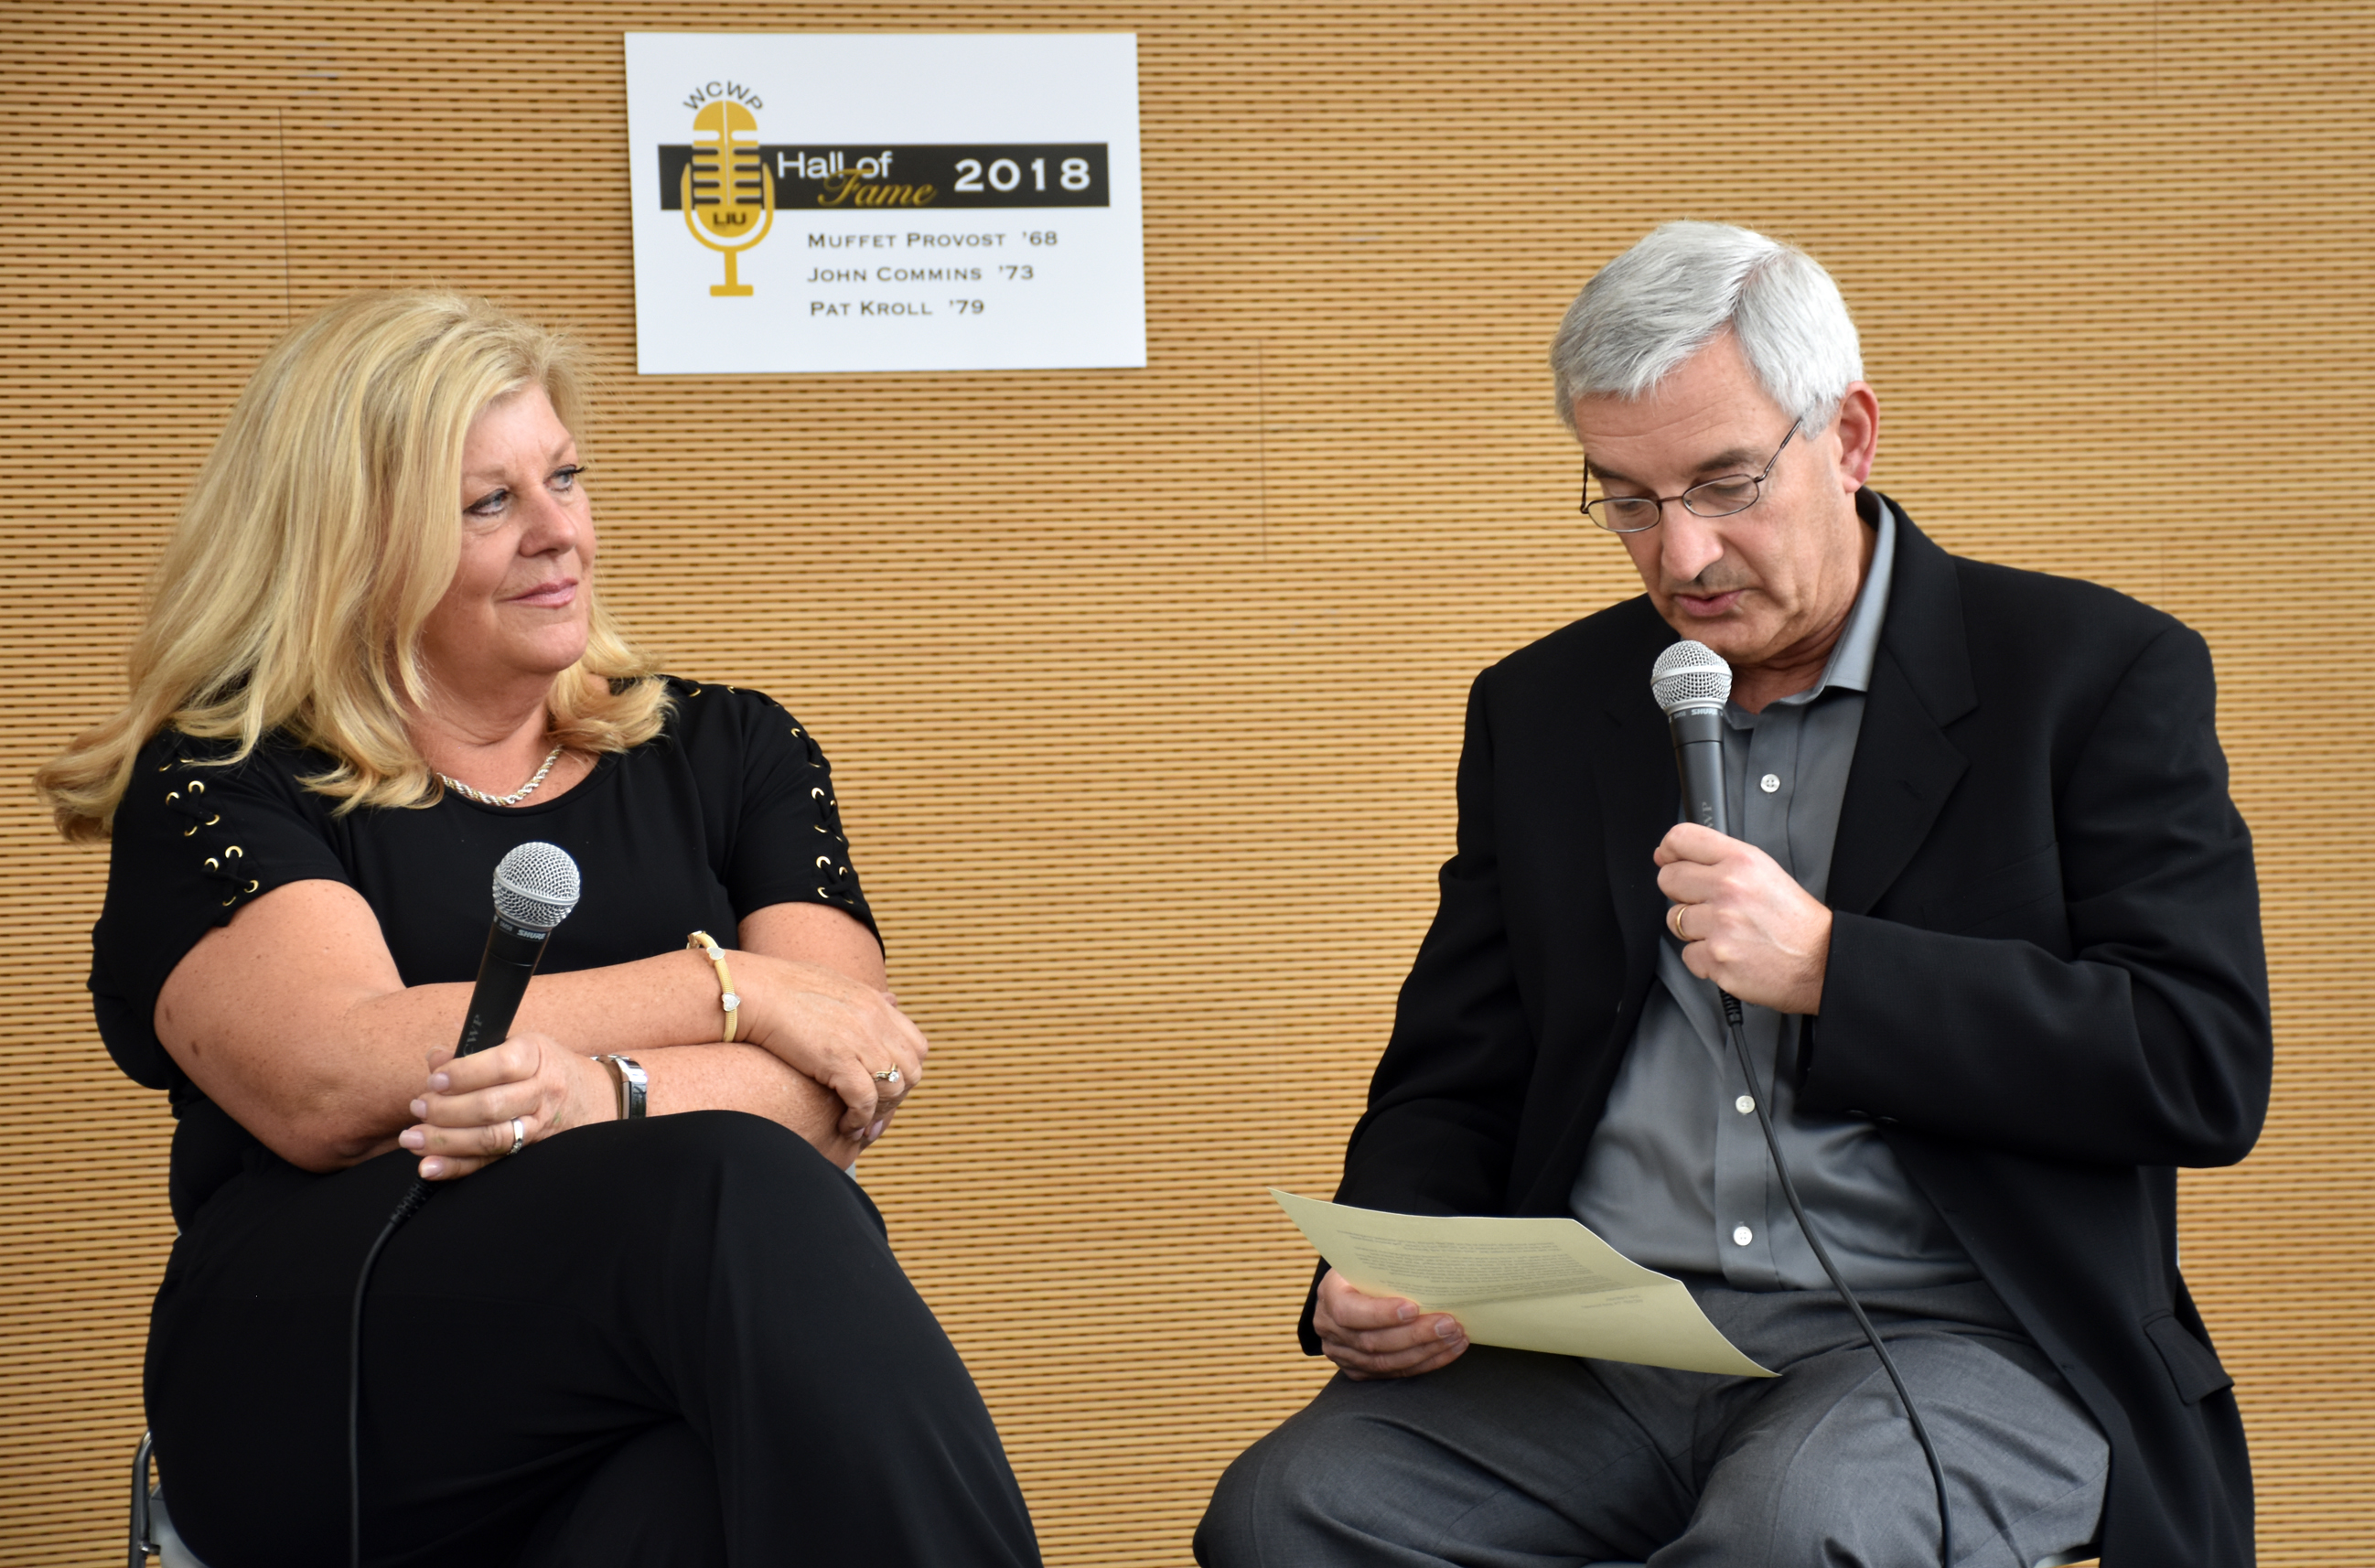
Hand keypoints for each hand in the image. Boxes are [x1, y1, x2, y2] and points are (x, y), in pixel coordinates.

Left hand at [399, 1033, 611, 1179]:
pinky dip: (457, 1167)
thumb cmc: (546, 1067)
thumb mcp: (520, 1047)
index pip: (500, 1065)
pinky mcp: (531, 1153)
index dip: (463, 1074)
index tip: (434, 1080)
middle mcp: (542, 1092)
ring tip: (413, 1138)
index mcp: (537, 1056)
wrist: (596, 1098)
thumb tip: (435, 1058)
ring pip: (491, 1138)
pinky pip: (491, 1163)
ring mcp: (539, 1126)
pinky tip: (430, 1166)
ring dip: (446, 1140)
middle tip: (419, 1108)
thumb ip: (475, 1053)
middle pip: (491, 1106)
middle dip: (446, 1110)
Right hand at [734, 955, 928, 1136]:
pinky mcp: (837, 1059)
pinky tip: (845, 1125)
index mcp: (876, 1004)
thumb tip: (892, 1000)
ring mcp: (859, 1039)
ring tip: (859, 1123)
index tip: (885, 1090)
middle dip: (896, 1097)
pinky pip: (865, 1100)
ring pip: (893, 1088)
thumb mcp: (835, 984)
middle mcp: (875, 1021)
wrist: (752, 991)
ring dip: (879, 1112)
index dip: (905, 1073)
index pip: (917, 1047)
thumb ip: (867, 997)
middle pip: (912, 1070)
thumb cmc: (783, 989)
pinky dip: (859, 1118)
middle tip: (874, 1114)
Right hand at [1313, 1268, 1467, 1379]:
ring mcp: (1344, 1355)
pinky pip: (1397, 1373)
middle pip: (1373, 1342)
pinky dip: (1427, 1362)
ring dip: (1427, 1351)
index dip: (1380, 1314)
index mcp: (1330, 1296)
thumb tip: (1430, 1257)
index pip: (1349, 1312)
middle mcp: (1331, 1330)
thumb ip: (1389, 1264)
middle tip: (1449, 1324)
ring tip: (1455, 1336)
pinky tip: (1449, 1349)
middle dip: (1416, 1335)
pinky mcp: (1361, 1371)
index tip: (1414, 1307)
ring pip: (1387, 1362)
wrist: (1351, 1289)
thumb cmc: (1366, 1269)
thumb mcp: (1368, 1260)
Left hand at [1654, 822, 1830, 1012]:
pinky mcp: (1716, 958)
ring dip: (1694, 929)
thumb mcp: (1766, 872)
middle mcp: (1729, 888)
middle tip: (1706, 903)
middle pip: (1669, 879)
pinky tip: (1729, 951)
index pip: (1683, 839)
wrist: (1821, 961)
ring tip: (1726, 931)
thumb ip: (1724, 861)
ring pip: (1675, 919)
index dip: (1668, 849)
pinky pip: (1687, 954)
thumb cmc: (1796, 921)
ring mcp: (1720, 925)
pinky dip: (1704, 958)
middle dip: (1681, 892)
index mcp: (1742, 861)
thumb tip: (1677, 857)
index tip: (1665, 857)